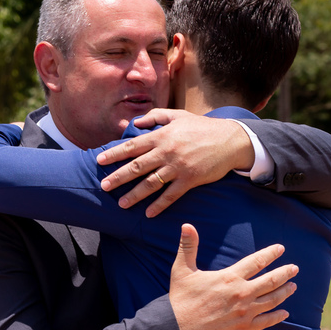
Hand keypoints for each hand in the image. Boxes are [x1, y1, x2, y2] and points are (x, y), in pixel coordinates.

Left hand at [97, 110, 253, 216]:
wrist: (231, 140)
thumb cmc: (202, 127)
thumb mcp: (179, 116)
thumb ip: (156, 117)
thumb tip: (136, 123)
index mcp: (162, 135)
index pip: (133, 146)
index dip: (115, 154)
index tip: (99, 161)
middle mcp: (167, 151)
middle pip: (137, 166)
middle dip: (118, 177)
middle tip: (103, 186)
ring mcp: (178, 167)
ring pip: (151, 183)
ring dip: (134, 195)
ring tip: (121, 204)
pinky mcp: (190, 180)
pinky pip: (171, 195)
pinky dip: (159, 205)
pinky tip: (148, 213)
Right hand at [168, 224, 296, 329]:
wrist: (178, 329)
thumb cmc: (180, 299)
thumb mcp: (182, 270)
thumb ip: (188, 247)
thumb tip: (186, 225)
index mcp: (230, 278)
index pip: (256, 262)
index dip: (270, 254)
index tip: (281, 249)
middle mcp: (242, 293)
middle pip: (271, 280)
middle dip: (285, 273)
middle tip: (294, 268)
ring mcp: (245, 312)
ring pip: (272, 300)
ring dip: (285, 292)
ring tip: (293, 286)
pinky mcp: (243, 328)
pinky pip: (266, 321)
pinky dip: (277, 317)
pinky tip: (285, 313)